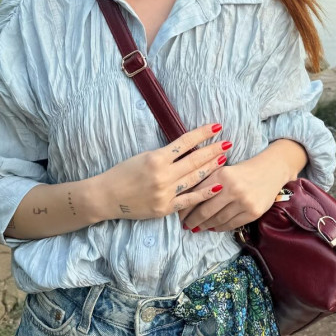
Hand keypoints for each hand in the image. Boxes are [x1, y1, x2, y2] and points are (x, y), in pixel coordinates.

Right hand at [99, 123, 229, 221]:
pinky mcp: (165, 208)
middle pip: (194, 160)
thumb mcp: (143, 156)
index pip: (185, 142)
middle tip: (228, 143)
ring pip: (195, 178)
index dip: (202, 134)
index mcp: (156, 158)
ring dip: (212, 168)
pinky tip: (217, 186)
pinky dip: (204, 193)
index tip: (217, 127)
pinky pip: (189, 200)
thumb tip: (188, 147)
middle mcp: (163, 175)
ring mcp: (165, 193)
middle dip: (213, 150)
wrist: (107, 197)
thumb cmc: (123, 173)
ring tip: (224, 159)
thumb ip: (165, 154)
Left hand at [176, 140, 303, 232]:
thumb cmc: (242, 169)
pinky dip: (220, 228)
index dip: (186, 208)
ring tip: (198, 228)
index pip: (198, 195)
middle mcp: (233, 189)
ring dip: (206, 226)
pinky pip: (232, 224)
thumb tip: (186, 199)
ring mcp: (244, 202)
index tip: (179, 215)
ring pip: (218, 220)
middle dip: (193, 220)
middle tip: (186, 226)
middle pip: (206, 211)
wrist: (272, 169)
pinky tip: (213, 227)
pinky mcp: (253, 212)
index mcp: (222, 175)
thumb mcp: (224, 170)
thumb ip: (207, 181)